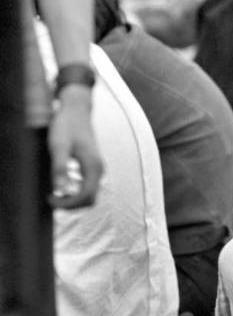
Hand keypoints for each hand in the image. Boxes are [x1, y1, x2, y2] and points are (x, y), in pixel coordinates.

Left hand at [48, 85, 102, 208]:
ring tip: (54, 193)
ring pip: (90, 194)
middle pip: (90, 199)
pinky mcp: (93, 166)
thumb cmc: (66, 126)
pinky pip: (88, 186)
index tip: (50, 200)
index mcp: (93, 167)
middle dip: (72, 205)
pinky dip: (76, 191)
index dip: (69, 204)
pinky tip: (61, 185)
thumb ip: (60, 168)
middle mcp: (99, 170)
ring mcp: (97, 168)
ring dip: (73, 199)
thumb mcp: (59, 146)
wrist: (77, 110)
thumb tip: (59, 190)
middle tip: (51, 199)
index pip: (86, 196)